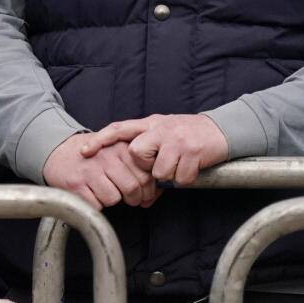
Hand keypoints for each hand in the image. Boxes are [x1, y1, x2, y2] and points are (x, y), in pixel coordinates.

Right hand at [44, 133, 156, 208]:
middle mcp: (105, 158)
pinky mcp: (76, 185)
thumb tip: (157, 190)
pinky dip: (96, 205)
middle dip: (134, 199)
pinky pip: (96, 204)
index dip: (148, 190)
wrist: (58, 151)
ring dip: (112, 200)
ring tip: (106, 192)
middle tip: (130, 199)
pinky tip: (92, 194)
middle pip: (132, 188)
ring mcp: (90, 171)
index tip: (145, 194)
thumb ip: (136, 165)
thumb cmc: (92, 155)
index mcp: (119, 148)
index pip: (145, 175)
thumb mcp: (116, 150)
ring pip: (114, 198)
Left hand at [85, 113, 230, 185]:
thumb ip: (145, 139)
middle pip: (136, 153)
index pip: (119, 129)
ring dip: (170, 175)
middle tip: (160, 164)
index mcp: (151, 123)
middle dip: (146, 166)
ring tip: (179, 165)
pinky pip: (180, 178)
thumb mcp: (163, 129)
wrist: (221, 130)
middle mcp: (161, 129)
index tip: (83, 151)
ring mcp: (177, 140)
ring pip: (159, 171)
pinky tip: (191, 168)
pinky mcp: (193, 153)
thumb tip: (127, 158)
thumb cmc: (188, 133)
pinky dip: (186, 178)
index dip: (99, 140)